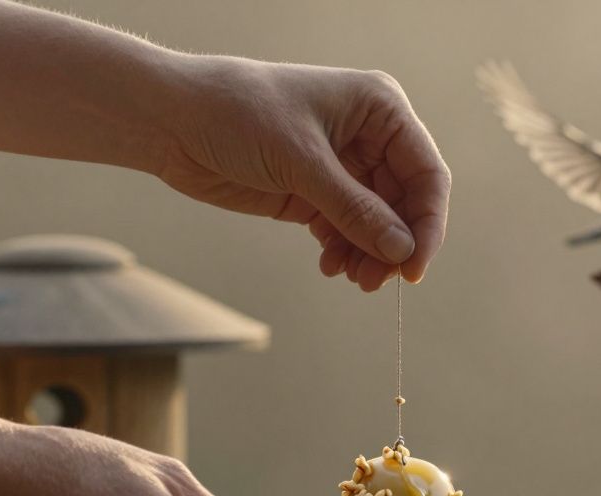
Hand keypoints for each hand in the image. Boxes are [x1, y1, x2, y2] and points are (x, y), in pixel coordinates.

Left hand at [156, 57, 450, 291]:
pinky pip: (346, 230)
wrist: (172, 120)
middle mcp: (368, 136)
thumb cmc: (237, 114)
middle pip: (405, 203)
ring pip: (377, 223)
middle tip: (376, 281)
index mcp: (379, 108)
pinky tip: (330, 265)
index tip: (414, 266)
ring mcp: (341, 166)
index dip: (428, 222)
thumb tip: (401, 250)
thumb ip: (354, 209)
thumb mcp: (301, 162)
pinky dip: (344, 251)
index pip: (426, 172)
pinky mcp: (313, 192)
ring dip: (369, 254)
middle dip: (393, 244)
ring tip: (352, 278)